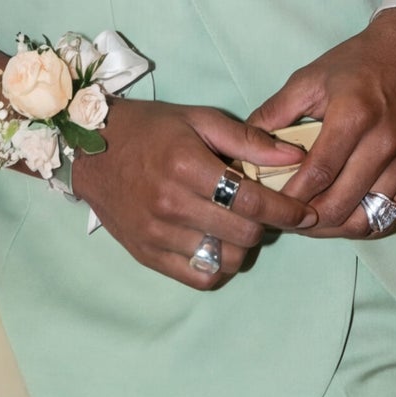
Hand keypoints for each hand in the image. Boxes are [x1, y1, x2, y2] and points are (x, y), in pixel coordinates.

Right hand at [70, 98, 310, 289]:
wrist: (90, 150)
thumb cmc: (149, 129)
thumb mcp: (199, 119)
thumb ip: (249, 140)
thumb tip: (295, 156)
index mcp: (186, 166)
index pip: (251, 200)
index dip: (286, 209)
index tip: (304, 212)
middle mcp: (171, 204)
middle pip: (243, 234)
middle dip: (265, 225)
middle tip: (263, 211)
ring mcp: (157, 234)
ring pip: (225, 259)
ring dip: (242, 246)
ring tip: (236, 225)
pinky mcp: (147, 255)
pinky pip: (199, 277)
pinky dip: (217, 265)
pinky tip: (216, 243)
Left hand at [250, 9, 395, 238]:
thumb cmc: (358, 64)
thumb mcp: (310, 78)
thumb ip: (275, 111)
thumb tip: (245, 142)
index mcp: (353, 116)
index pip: (317, 173)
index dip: (290, 198)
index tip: (269, 206)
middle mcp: (383, 142)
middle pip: (341, 203)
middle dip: (307, 221)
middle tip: (285, 220)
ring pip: (367, 218)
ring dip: (334, 228)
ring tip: (311, 223)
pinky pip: (392, 215)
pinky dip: (365, 225)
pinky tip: (343, 219)